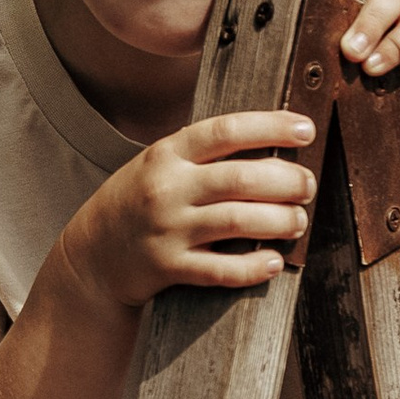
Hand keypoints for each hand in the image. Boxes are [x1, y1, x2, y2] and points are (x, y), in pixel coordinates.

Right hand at [53, 111, 320, 309]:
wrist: (92, 252)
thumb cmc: (139, 200)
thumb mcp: (160, 163)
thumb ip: (204, 153)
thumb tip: (274, 142)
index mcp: (167, 154)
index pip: (226, 131)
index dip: (271, 127)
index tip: (305, 129)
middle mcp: (167, 189)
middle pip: (239, 179)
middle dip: (286, 181)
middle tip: (307, 186)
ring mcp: (167, 229)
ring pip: (236, 222)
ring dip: (278, 221)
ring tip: (298, 221)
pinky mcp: (168, 268)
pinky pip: (219, 270)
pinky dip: (253, 267)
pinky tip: (273, 262)